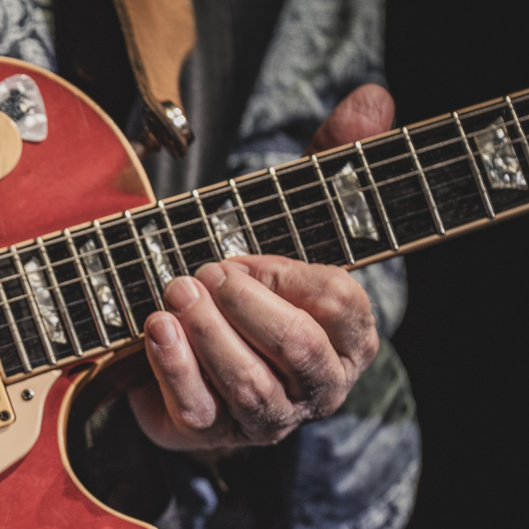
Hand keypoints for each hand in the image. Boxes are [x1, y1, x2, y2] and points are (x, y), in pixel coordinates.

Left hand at [129, 85, 392, 451]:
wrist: (187, 345)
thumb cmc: (255, 278)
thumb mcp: (294, 215)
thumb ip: (334, 160)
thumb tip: (373, 96)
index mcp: (352, 336)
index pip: (340, 306)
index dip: (290, 276)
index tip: (245, 256)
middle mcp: (318, 383)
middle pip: (297, 350)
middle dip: (247, 306)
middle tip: (204, 271)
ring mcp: (267, 416)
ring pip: (249, 385)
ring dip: (208, 335)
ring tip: (175, 290)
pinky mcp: (211, 432)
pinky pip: (198, 410)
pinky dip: (174, 366)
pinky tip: (154, 328)